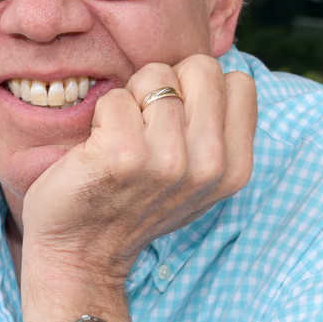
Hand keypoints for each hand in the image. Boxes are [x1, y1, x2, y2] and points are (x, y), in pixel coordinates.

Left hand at [17, 55, 255, 321]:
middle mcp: (210, 164)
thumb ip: (215, 130)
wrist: (82, 254)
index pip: (240, 83)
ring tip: (121, 139)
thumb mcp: (195, 178)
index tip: (178, 121)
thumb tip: (219, 74)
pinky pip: (114, 98)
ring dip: (131, 100)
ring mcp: (168, 161)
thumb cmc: (133, 203)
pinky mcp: (123, 156)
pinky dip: (101, 116)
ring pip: (155, 76)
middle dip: (169, 84)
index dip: (202, 90)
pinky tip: (98, 150)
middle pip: (202, 67)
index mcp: (235, 168)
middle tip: (146, 124)